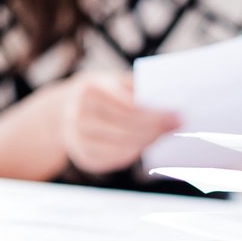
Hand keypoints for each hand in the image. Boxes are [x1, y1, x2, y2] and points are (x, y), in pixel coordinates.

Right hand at [57, 72, 180, 174]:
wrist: (65, 110)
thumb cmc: (101, 93)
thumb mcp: (114, 81)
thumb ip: (137, 89)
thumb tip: (168, 101)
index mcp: (89, 89)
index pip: (128, 106)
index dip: (155, 113)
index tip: (176, 115)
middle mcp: (78, 114)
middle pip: (127, 127)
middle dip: (155, 129)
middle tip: (175, 127)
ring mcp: (77, 138)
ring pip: (122, 145)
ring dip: (147, 141)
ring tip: (163, 135)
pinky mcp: (83, 156)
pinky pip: (114, 159)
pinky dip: (133, 153)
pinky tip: (146, 145)